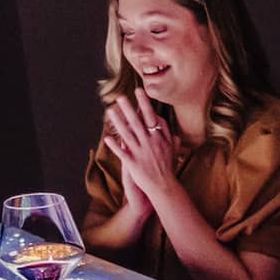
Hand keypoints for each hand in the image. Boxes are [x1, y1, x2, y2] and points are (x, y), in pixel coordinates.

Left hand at [104, 88, 178, 203]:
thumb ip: (170, 137)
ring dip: (118, 122)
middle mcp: (150, 143)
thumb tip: (167, 125)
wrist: (165, 187)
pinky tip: (107, 138)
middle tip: (120, 97)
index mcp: (159, 138)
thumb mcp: (172, 151)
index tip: (139, 91)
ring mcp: (141, 153)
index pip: (151, 117)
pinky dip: (115, 146)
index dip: (144, 104)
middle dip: (129, 108)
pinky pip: (122, 153)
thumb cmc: (168, 168)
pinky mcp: (134, 164)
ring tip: (109, 111)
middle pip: (137, 122)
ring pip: (127, 134)